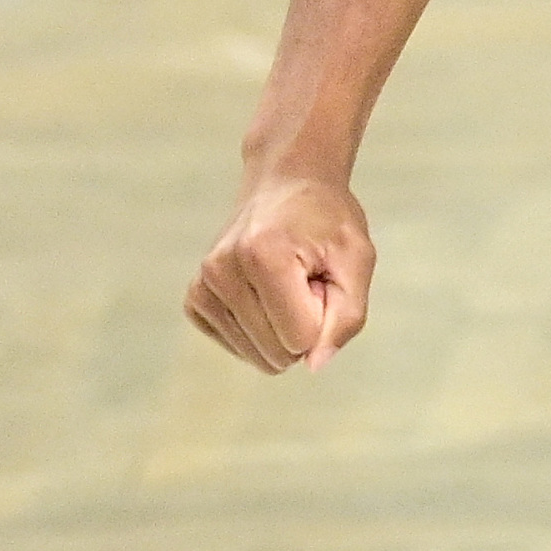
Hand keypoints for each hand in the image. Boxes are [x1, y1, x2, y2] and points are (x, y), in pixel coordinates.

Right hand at [187, 172, 374, 373]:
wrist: (285, 184)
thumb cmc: (327, 221)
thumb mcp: (356, 259)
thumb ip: (347, 316)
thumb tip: (313, 365)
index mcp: (263, 255)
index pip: (301, 338)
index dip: (324, 313)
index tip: (321, 274)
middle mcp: (222, 270)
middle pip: (277, 351)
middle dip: (304, 322)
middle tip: (305, 276)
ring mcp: (203, 285)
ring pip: (255, 354)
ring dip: (281, 325)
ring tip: (286, 280)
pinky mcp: (195, 299)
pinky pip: (236, 346)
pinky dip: (259, 328)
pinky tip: (264, 291)